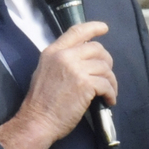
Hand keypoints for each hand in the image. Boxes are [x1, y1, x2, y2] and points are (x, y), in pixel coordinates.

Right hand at [0, 20, 117, 148]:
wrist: (38, 120)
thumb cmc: (40, 102)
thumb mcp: (45, 71)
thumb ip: (61, 61)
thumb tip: (82, 60)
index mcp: (53, 51)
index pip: (76, 32)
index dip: (93, 27)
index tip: (104, 28)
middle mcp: (64, 56)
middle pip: (97, 49)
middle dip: (107, 62)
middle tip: (107, 76)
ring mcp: (75, 69)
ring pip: (104, 67)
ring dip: (111, 81)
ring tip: (109, 92)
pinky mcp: (85, 84)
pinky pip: (106, 84)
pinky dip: (111, 93)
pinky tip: (109, 101)